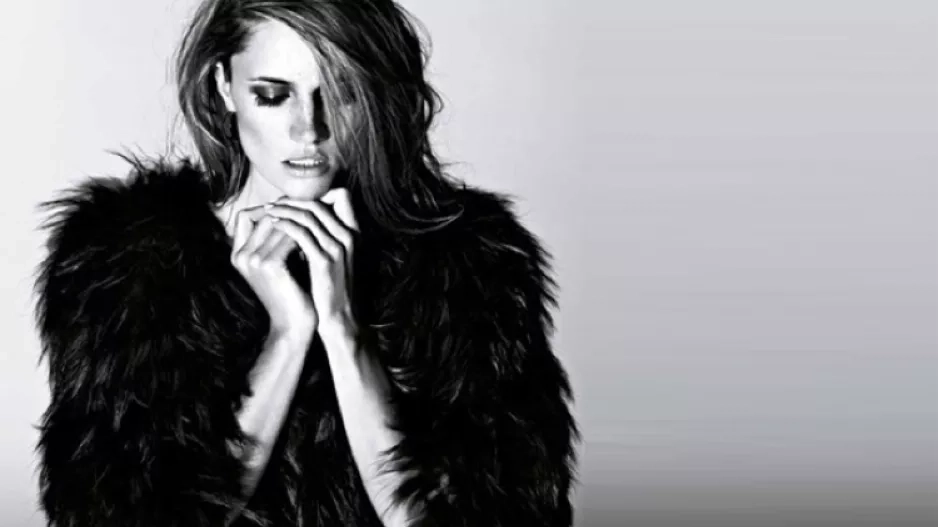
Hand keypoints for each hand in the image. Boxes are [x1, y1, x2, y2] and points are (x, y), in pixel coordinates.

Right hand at [230, 204, 314, 340]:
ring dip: (299, 222)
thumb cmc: (292, 292)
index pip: (245, 215)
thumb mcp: (280, 262)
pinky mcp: (269, 265)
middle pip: (264, 215)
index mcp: (237, 254)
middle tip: (311, 213)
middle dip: (288, 213)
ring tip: (315, 225)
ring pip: (279, 224)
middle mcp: (240, 256)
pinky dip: (304, 235)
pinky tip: (317, 238)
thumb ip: (276, 239)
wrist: (295, 324)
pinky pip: (290, 237)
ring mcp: (253, 260)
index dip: (269, 208)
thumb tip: (291, 207)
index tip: (292, 208)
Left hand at [263, 187, 358, 332]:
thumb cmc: (329, 288)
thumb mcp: (331, 257)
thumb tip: (297, 218)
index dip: (314, 195)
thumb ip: (321, 236)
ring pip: (308, 215)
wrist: (337, 318)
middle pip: (318, 203)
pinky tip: (272, 227)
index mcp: (352, 233)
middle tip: (272, 204)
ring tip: (268, 212)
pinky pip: (301, 234)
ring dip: (284, 210)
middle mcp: (348, 236)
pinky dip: (284, 226)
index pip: (341, 196)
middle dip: (291, 201)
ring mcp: (337, 248)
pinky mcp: (324, 261)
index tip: (291, 201)